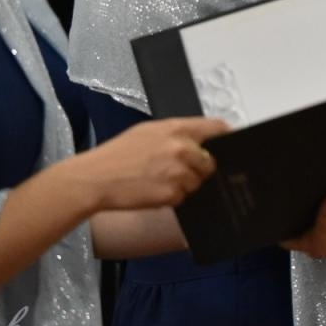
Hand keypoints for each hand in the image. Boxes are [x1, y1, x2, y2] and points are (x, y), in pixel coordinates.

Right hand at [75, 116, 227, 210]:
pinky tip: (154, 191)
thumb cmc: (118, 154)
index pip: (217, 128)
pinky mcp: (172, 195)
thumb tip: (200, 139)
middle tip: (179, 170)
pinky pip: (183, 197)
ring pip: (198, 182)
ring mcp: (179, 173)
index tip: (229, 144)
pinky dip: (173, 197)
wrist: (95, 179)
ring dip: (185, 184)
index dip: (226, 137)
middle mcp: (183, 149)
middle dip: (201, 168)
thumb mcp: (148, 131)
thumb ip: (177, 133)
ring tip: (160, 180)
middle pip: (211, 161)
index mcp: (177, 129)